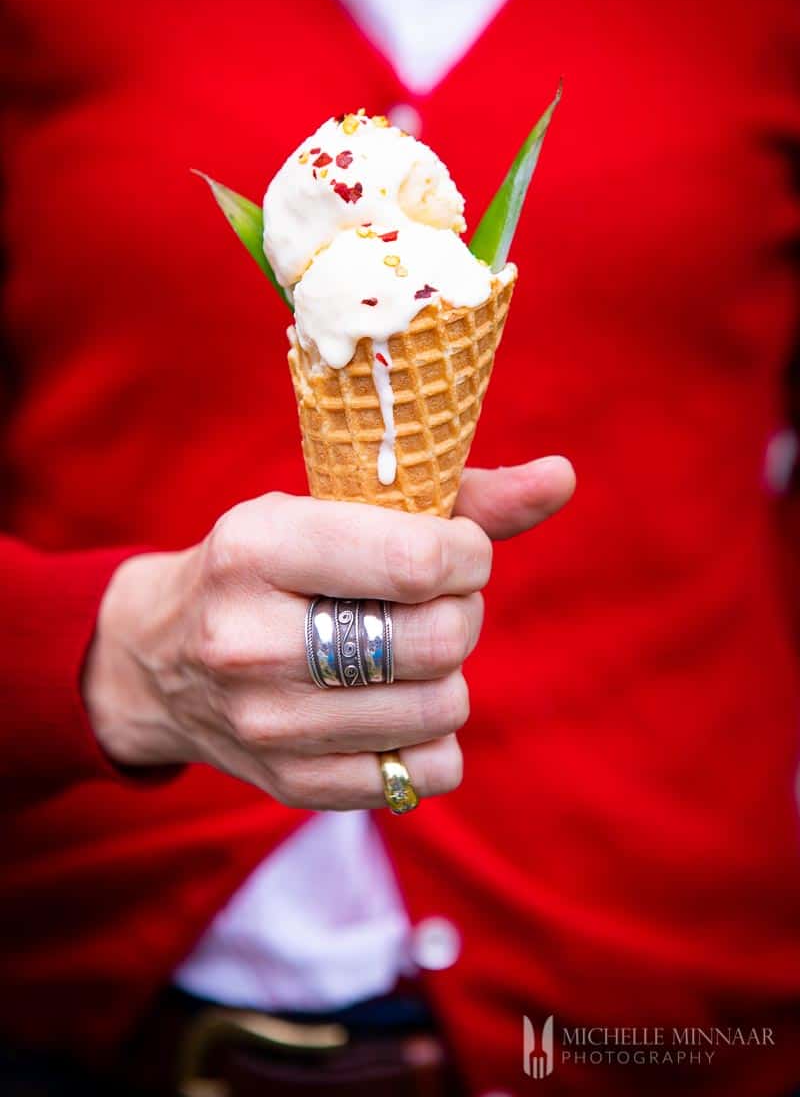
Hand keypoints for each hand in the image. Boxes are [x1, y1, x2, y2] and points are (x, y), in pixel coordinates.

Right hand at [83, 456, 573, 808]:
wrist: (158, 663)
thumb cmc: (264, 567)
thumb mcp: (327, 507)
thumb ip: (453, 495)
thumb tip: (562, 475)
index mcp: (257, 548)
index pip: (419, 561)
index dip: (469, 554)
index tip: (456, 551)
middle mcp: (250, 641)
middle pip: (440, 640)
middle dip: (461, 612)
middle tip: (434, 602)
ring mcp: (268, 725)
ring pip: (444, 708)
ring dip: (448, 673)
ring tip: (407, 650)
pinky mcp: (293, 786)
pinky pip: (429, 772)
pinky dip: (434, 737)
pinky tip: (393, 704)